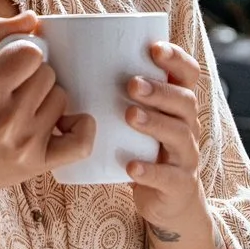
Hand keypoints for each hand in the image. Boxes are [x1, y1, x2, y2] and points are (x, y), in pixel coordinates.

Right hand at [0, 13, 95, 213]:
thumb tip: (32, 19)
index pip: (32, 53)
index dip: (21, 55)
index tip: (7, 67)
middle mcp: (7, 118)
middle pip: (48, 76)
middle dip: (31, 78)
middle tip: (10, 92)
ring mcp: (24, 144)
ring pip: (61, 99)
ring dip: (45, 101)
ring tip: (21, 111)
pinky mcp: (36, 165)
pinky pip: (80, 142)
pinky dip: (80, 127)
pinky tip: (63, 123)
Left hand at [121, 38, 210, 233]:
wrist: (166, 200)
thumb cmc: (140, 148)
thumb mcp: (133, 120)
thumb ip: (109, 96)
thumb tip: (60, 73)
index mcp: (177, 105)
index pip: (188, 74)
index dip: (176, 59)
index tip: (153, 48)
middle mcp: (187, 126)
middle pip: (185, 101)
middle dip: (160, 90)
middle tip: (132, 84)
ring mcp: (185, 156)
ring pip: (179, 134)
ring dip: (155, 122)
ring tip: (130, 115)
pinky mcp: (178, 185)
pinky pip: (168, 177)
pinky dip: (150, 171)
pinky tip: (131, 167)